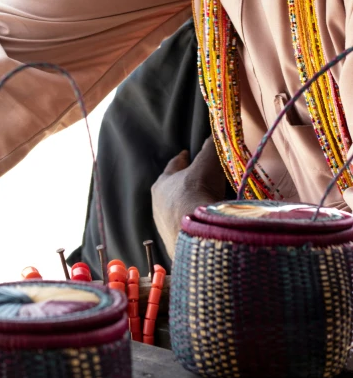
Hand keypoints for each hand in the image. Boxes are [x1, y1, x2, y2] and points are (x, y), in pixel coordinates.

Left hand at [151, 136, 226, 257]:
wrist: (196, 236)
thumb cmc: (196, 194)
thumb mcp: (207, 165)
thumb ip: (211, 148)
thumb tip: (218, 132)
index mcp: (162, 184)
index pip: (173, 166)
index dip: (182, 159)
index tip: (186, 154)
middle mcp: (159, 205)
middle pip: (172, 190)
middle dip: (183, 185)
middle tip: (196, 180)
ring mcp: (166, 227)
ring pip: (177, 211)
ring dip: (188, 207)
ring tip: (202, 205)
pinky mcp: (175, 245)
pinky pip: (185, 230)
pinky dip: (194, 225)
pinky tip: (204, 225)